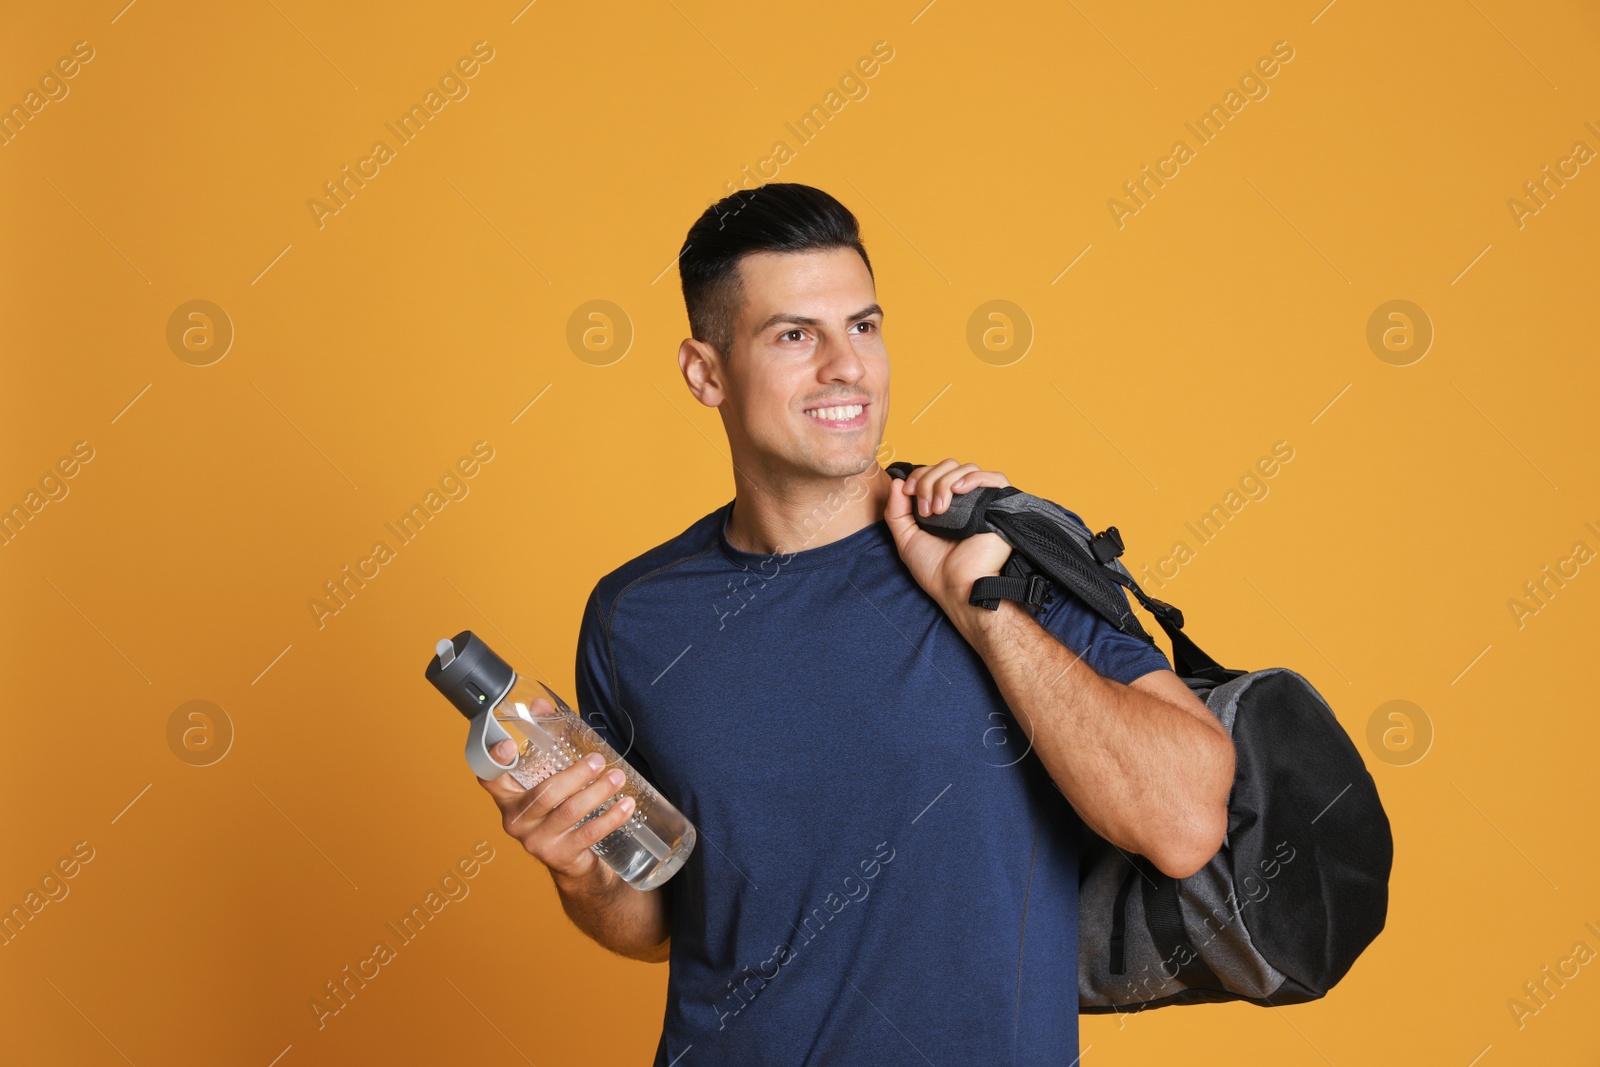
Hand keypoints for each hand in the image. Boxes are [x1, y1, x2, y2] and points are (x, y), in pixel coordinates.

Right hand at [476, 733, 634, 883]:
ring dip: (597, 793)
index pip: (489, 777)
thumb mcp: (546, 776)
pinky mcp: (559, 856)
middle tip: (598, 761)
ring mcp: (537, 841)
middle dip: (575, 775)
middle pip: (544, 794)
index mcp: (508, 797)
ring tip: (617, 778)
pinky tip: (626, 806)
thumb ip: (544, 740)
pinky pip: (588, 834)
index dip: (494, 761)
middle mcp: (517, 820)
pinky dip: (610, 818)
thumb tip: (541, 704)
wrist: (568, 857)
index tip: (508, 744)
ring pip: (569, 812)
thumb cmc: (555, 809)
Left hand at [884, 458, 1013, 617]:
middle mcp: (966, 499)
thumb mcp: (906, 538)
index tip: (906, 492)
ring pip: (967, 468)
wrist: (957, 588)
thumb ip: (896, 511)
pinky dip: (973, 477)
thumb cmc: (935, 569)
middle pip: (948, 466)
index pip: (934, 471)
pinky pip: (996, 478)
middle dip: (929, 480)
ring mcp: (984, 501)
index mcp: (946, 503)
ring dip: (945, 483)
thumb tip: (897, 481)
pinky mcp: (1001, 507)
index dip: (918, 475)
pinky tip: (958, 490)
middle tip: (925, 509)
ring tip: (938, 510)